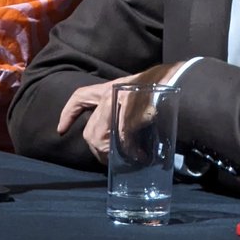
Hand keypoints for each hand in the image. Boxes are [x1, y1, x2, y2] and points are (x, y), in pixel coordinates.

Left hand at [55, 62, 183, 163]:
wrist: (177, 81)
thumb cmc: (159, 90)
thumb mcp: (134, 95)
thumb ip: (121, 112)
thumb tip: (117, 140)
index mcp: (109, 88)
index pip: (80, 98)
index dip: (68, 114)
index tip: (61, 130)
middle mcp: (109, 94)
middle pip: (90, 131)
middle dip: (97, 149)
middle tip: (109, 158)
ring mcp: (116, 103)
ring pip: (100, 138)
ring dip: (111, 153)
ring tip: (127, 158)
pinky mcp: (127, 114)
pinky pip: (121, 141)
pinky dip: (129, 152)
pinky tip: (138, 155)